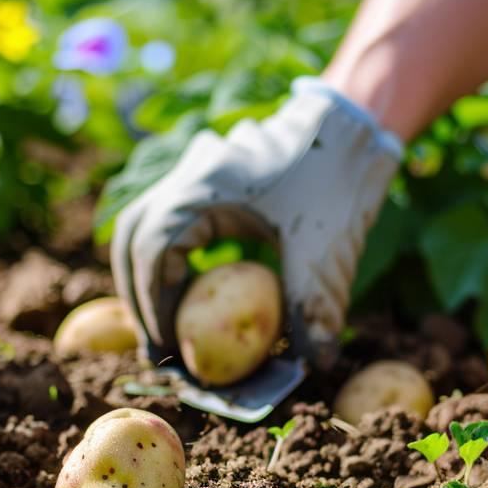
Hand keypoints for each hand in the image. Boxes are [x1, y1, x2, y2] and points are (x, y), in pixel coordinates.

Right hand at [111, 79, 401, 368]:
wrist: (355, 122)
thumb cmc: (340, 178)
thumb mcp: (329, 250)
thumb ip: (316, 308)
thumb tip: (313, 365)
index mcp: (204, 186)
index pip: (151, 249)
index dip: (153, 304)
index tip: (172, 345)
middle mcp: (188, 174)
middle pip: (131, 237)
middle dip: (138, 295)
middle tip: (159, 344)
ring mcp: (194, 170)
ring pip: (144, 225)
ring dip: (148, 276)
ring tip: (169, 324)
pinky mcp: (208, 178)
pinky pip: (170, 219)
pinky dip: (170, 258)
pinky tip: (192, 292)